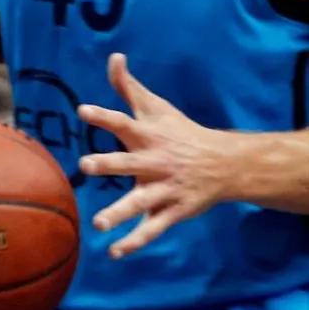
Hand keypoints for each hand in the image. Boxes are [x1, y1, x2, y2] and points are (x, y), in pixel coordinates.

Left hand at [78, 53, 231, 258]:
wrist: (226, 164)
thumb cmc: (180, 132)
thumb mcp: (156, 108)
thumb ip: (129, 87)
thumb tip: (114, 57)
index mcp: (149, 136)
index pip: (124, 122)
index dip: (104, 116)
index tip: (82, 110)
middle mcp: (156, 162)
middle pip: (129, 163)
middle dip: (108, 164)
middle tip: (85, 165)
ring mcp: (165, 189)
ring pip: (140, 202)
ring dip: (119, 213)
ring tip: (97, 223)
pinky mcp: (173, 211)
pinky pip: (152, 229)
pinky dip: (135, 242)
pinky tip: (114, 252)